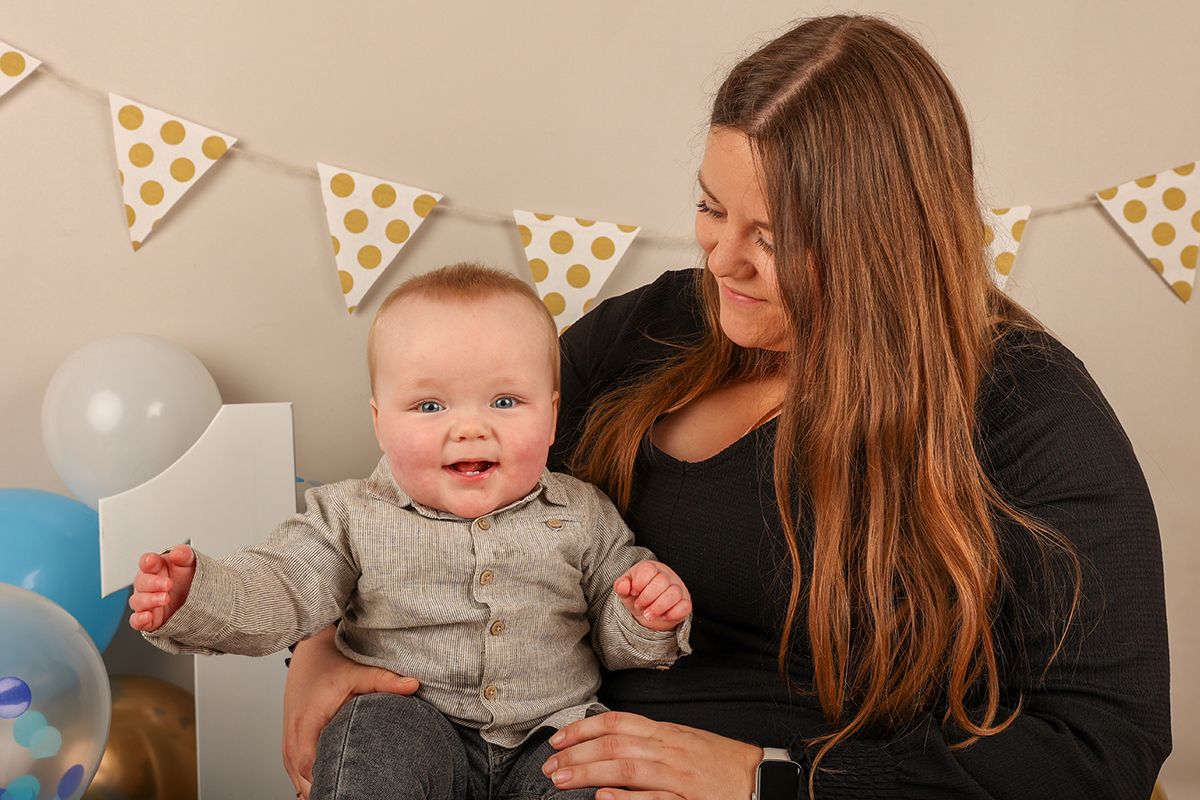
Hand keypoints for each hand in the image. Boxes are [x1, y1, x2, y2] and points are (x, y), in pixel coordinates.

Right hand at [128, 545, 196, 631]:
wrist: (197, 598)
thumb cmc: (187, 578)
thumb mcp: (190, 563)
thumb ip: (184, 554)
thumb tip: (177, 553)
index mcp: (155, 567)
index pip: (146, 562)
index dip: (148, 561)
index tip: (152, 562)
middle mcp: (148, 584)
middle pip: (142, 582)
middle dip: (154, 583)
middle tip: (168, 584)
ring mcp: (147, 602)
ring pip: (138, 601)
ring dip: (150, 600)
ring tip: (165, 598)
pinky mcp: (149, 619)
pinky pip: (136, 620)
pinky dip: (140, 620)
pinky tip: (148, 617)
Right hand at [283, 625, 419, 799]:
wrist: (309, 654)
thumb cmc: (330, 664)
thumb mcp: (359, 672)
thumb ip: (385, 681)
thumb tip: (414, 685)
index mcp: (306, 724)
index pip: (311, 766)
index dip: (330, 783)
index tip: (355, 789)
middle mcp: (293, 738)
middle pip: (305, 782)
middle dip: (329, 791)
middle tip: (360, 794)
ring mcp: (289, 745)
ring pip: (300, 783)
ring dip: (320, 789)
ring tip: (351, 793)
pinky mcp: (292, 747)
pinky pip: (298, 776)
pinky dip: (313, 784)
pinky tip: (335, 788)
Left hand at [543, 711, 761, 799]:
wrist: (761, 779)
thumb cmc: (720, 763)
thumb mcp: (684, 741)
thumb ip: (651, 740)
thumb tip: (612, 743)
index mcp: (666, 733)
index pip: (617, 722)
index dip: (583, 728)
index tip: (558, 739)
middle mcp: (668, 750)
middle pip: (614, 745)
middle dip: (577, 754)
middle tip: (550, 766)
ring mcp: (678, 776)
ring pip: (626, 769)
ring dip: (589, 773)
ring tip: (561, 780)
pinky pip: (654, 799)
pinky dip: (627, 799)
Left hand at [614, 560, 691, 631]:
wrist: (648, 610)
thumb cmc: (637, 596)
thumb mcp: (626, 591)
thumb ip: (621, 586)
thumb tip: (622, 585)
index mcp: (650, 568)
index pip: (648, 569)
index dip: (639, 583)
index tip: (633, 593)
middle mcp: (666, 576)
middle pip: (661, 581)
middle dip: (647, 598)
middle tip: (639, 606)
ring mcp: (678, 588)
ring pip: (674, 593)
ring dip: (658, 607)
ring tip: (648, 614)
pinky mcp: (685, 602)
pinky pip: (685, 606)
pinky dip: (672, 614)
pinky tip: (663, 616)